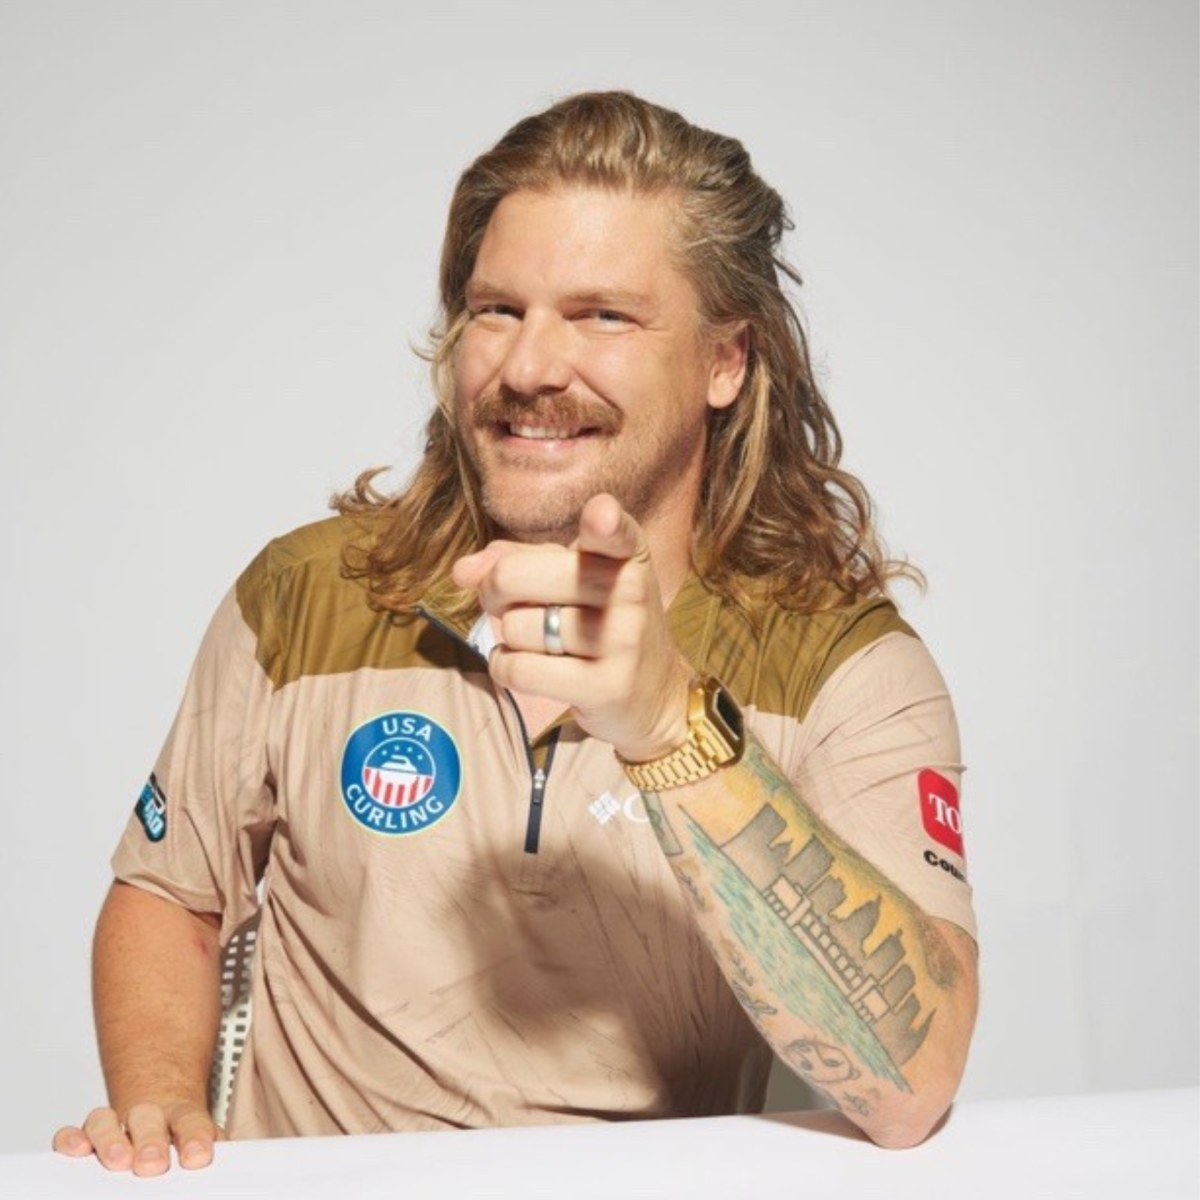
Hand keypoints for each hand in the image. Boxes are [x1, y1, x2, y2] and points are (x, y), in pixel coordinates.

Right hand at [52, 1101, 221, 1174]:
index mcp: (180, 1116)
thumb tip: (227, 1165)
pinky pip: (73, 1132)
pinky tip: (77, 1151)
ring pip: (106, 1119)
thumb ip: (207, 1147)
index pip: (191, 1121)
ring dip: (111, 1139)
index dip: (196, 1137)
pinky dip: (72, 1139)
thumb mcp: (200, 1140)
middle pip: (147, 1116)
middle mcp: (146, 1115)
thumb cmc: (180, 1134)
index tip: (198, 1157)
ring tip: (118, 1161)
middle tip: (154, 1164)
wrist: (161, 1102)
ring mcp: (115, 1122)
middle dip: (150, 1140)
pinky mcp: (86, 1135)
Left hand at [452, 494, 692, 760]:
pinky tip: (531, 668)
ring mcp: (621, 640)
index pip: (614, 532)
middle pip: (514, 576)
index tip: (599, 516)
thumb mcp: (571, 579)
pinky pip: (518, 670)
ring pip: (514, 628)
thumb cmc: (599, 623)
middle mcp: (630, 591)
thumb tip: (462, 571)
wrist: (653, 693)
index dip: (603, 522)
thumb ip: (515, 560)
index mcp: (625, 555)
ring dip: (511, 639)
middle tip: (515, 604)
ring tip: (543, 644)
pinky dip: (507, 668)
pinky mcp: (606, 687)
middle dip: (493, 592)